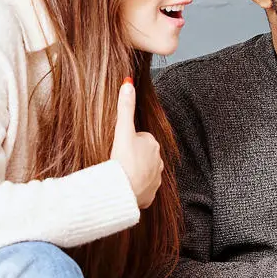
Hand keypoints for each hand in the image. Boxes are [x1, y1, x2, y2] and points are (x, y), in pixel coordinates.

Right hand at [110, 79, 162, 208]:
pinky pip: (142, 189)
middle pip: (142, 155)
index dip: (127, 142)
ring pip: (143, 172)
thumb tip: (128, 82)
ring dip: (133, 172)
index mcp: (153, 144)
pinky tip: (125, 187)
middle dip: (132, 157)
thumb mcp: (122, 130)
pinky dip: (134, 188)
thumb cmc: (122, 160)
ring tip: (121, 174)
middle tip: (118, 161)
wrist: (122, 190)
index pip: (139, 138)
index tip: (119, 148)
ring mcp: (156, 179)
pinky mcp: (150, 195)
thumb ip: (125, 106)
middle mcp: (158, 161)